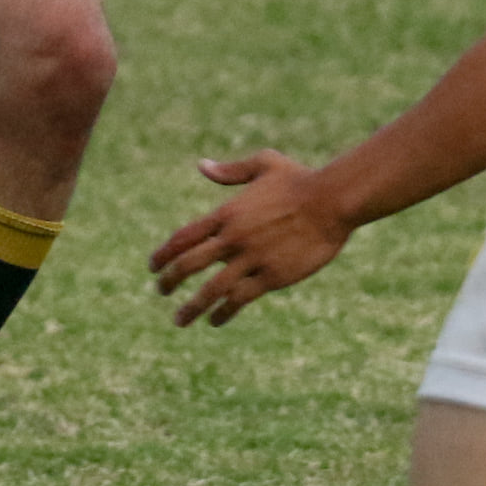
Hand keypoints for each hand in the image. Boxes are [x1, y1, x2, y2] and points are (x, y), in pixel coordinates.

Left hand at [148, 150, 354, 327]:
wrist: (331, 202)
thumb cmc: (299, 180)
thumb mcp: (262, 165)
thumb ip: (230, 171)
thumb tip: (202, 166)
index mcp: (227, 213)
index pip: (185, 237)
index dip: (165, 253)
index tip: (153, 266)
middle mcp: (233, 237)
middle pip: (190, 264)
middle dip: (170, 280)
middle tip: (160, 291)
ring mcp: (252, 258)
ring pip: (212, 289)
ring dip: (192, 306)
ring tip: (179, 319)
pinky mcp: (272, 276)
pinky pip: (241, 299)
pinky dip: (224, 312)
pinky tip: (216, 320)